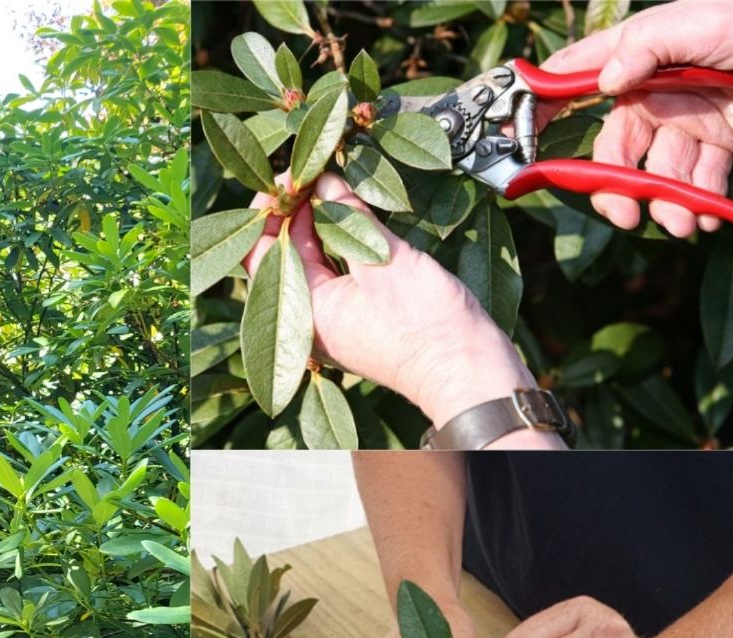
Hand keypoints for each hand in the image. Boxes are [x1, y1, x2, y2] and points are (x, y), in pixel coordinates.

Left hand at [242, 173, 538, 429]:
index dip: (270, 209)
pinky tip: (356, 213)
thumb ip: (349, 216)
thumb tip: (325, 180)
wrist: (470, 370)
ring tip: (335, 184)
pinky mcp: (364, 316)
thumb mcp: (384, 260)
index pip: (261, 251)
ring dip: (322, 222)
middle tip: (314, 172)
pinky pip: (340, 272)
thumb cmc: (426, 325)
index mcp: (304, 312)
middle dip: (298, 211)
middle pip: (286, 254)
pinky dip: (343, 241)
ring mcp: (339, 319)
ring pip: (314, 260)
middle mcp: (312, 319)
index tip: (290, 175)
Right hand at [539, 0, 732, 236]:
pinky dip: (703, 205)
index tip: (520, 141)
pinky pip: (704, 181)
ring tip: (683, 223)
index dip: (545, 108)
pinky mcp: (723, 142)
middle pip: (619, 150)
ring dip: (667, 205)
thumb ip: (643, 47)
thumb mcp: (689, 23)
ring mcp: (689, 121)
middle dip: (618, 186)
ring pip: (662, 174)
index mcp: (637, 59)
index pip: (580, 82)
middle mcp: (656, 94)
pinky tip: (710, 217)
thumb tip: (604, 83)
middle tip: (624, 214)